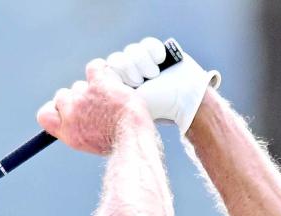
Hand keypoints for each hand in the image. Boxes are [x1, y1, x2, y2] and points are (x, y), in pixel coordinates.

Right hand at [36, 59, 151, 155]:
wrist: (132, 136)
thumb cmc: (117, 143)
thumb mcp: (89, 144)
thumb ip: (77, 130)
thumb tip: (78, 121)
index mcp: (66, 131)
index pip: (45, 115)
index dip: (54, 109)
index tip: (65, 109)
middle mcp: (70, 114)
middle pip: (62, 95)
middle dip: (76, 98)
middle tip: (93, 104)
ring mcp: (83, 98)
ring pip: (79, 85)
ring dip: (91, 89)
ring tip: (108, 98)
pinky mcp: (98, 85)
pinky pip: (94, 67)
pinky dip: (101, 69)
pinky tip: (108, 75)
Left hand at [106, 37, 220, 133]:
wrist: (185, 101)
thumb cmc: (157, 107)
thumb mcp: (128, 105)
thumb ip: (108, 93)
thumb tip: (96, 81)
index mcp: (118, 88)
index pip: (103, 70)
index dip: (113, 74)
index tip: (126, 86)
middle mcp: (128, 74)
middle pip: (116, 58)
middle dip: (127, 69)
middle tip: (139, 82)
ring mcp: (143, 63)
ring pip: (131, 50)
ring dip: (141, 61)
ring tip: (153, 75)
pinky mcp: (157, 53)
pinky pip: (146, 43)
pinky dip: (153, 50)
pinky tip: (160, 60)